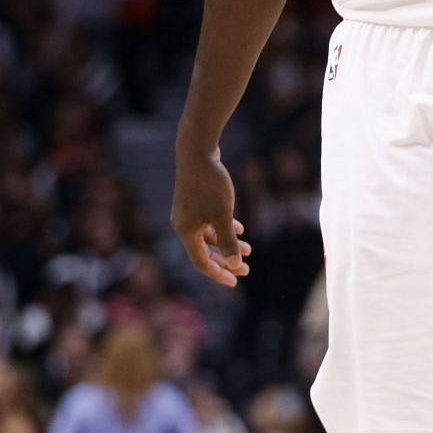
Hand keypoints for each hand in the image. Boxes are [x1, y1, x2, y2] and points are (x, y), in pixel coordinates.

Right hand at [171, 151, 250, 286]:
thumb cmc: (209, 184)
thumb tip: (236, 265)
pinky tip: (240, 227)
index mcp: (186, 232)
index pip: (201, 262)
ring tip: (249, 249)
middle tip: (247, 269)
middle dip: (226, 261)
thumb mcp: (223, 215)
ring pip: (209, 235)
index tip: (236, 281)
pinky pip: (209, 221)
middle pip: (205, 251)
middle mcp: (183, 225)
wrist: (196, 151)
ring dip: (228, 243)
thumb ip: (228, 241)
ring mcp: (188, 212)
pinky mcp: (194, 200)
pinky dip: (223, 227)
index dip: (219, 273)